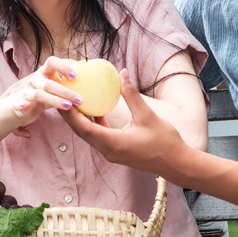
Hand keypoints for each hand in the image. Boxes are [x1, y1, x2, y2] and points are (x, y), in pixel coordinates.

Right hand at [4, 57, 83, 135]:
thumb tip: (96, 73)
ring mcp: (28, 90)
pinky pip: (20, 103)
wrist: (24, 103)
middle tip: (80, 99)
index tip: (77, 76)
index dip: (63, 67)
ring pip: (40, 94)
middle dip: (65, 91)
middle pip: (49, 82)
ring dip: (54, 100)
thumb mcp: (58, 84)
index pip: (52, 62)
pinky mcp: (21, 102)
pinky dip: (21, 104)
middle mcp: (36, 79)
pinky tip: (25, 106)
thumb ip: (71, 79)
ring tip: (69, 106)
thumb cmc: (47, 92)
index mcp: (45, 71)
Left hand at [60, 69, 187, 179]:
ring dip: (79, 120)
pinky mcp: (116, 151)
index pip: (84, 128)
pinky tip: (93, 109)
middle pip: (81, 132)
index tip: (62, 98)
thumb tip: (122, 73)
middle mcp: (108, 151)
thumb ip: (131, 95)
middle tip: (61, 96)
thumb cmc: (165, 141)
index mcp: (114, 143)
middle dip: (69, 115)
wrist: (176, 164)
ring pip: (89, 135)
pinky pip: (98, 136)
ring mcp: (111, 153)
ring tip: (71, 101)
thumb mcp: (147, 115)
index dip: (71, 114)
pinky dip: (93, 123)